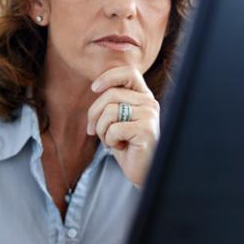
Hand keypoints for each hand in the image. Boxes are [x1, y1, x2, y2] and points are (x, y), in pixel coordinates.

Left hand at [87, 66, 159, 186]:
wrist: (142, 171)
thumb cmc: (127, 145)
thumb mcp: (117, 120)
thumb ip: (110, 102)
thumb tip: (94, 88)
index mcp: (143, 96)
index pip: (128, 72)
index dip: (108, 77)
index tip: (94, 88)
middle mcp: (149, 102)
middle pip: (110, 95)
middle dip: (94, 114)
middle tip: (94, 131)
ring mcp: (149, 115)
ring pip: (109, 111)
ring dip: (101, 130)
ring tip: (111, 140)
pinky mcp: (146, 130)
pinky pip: (114, 128)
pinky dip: (109, 140)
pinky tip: (120, 146)